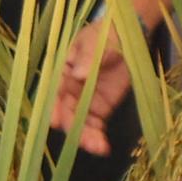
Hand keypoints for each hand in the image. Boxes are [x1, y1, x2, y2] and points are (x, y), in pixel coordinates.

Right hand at [53, 20, 138, 151]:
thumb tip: (78, 73)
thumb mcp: (98, 40)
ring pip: (79, 123)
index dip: (52, 106)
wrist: (128, 36)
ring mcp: (84, 101)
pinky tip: (104, 148)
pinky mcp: (100, 109)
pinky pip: (95, 127)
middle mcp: (68, 89)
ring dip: (85, 137)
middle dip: (72, 127)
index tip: (54, 121)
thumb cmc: (106, 33)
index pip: (53, 90)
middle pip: (65, 112)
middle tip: (84, 140)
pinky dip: (98, 138)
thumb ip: (89, 57)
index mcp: (61, 70)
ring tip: (98, 147)